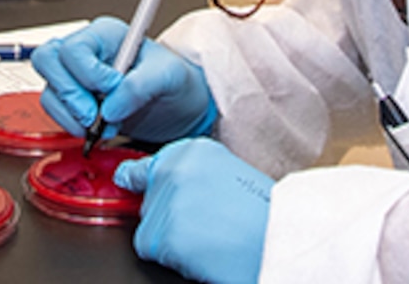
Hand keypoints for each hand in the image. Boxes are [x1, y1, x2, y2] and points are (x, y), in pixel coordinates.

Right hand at [31, 16, 216, 142]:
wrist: (179, 107)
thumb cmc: (175, 81)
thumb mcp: (169, 76)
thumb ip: (141, 86)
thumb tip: (111, 106)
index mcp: (106, 35)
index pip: (75, 47)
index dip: (88, 72)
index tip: (112, 88)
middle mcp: (87, 52)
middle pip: (48, 60)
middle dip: (69, 93)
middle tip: (93, 113)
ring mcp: (77, 76)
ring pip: (48, 89)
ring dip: (70, 114)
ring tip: (99, 125)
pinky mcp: (75, 101)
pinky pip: (55, 110)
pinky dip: (70, 125)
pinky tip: (94, 130)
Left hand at [115, 138, 271, 283]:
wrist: (278, 239)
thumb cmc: (263, 213)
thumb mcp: (228, 174)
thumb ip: (190, 175)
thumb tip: (142, 180)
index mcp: (192, 151)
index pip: (147, 166)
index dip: (143, 181)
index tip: (130, 181)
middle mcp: (174, 169)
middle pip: (148, 202)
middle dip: (169, 218)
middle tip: (207, 224)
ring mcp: (165, 201)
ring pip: (148, 229)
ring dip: (172, 240)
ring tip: (211, 236)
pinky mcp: (161, 233)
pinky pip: (153, 251)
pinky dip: (174, 257)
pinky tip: (204, 250)